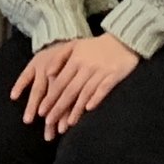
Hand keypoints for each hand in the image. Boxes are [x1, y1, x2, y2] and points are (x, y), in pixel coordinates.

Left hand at [13, 33, 139, 139]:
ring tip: (68, 124)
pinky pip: (104, 88)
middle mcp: (86, 67)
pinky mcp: (114, 75)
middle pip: (70, 90)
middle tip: (49, 122)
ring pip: (85, 93)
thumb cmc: (95, 46)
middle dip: (58, 108)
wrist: (122, 40)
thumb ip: (58, 58)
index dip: (50, 98)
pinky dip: (96, 98)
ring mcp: (100, 72)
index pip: (59, 83)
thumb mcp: (74, 45)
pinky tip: (89, 109)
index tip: (41, 112)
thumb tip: (47, 73)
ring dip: (76, 109)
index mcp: (75, 60)